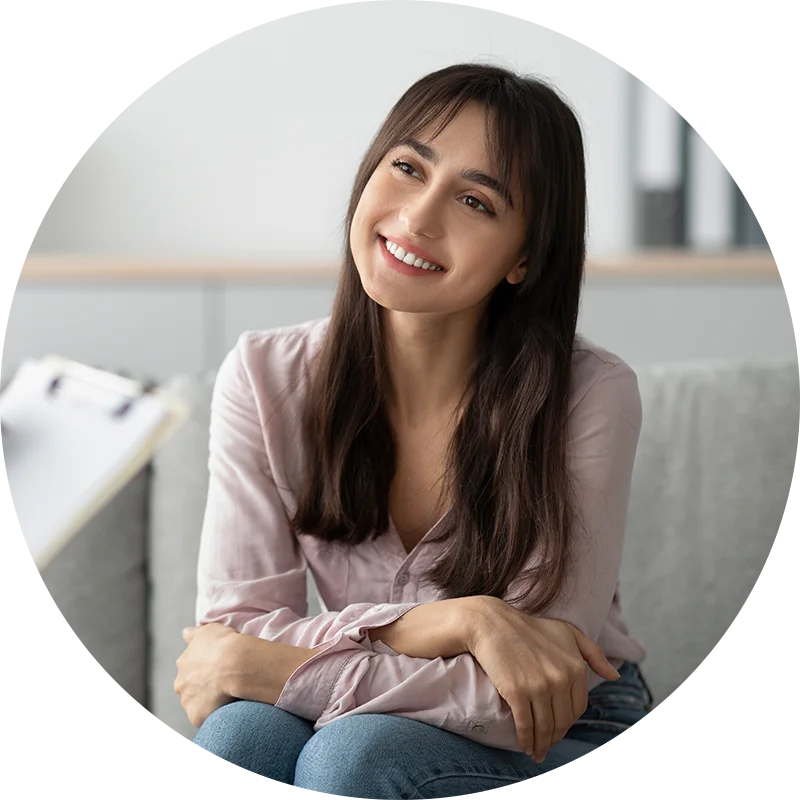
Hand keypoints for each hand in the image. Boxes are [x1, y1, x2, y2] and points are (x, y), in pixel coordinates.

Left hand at [174, 622, 241, 728]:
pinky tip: (226, 709)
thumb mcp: (209, 629)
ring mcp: (187, 702)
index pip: (190, 670)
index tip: (217, 669)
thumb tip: (185, 633)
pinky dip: (213, 715)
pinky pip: (205, 719)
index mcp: (183, 663)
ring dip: (207, 702)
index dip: (204, 670)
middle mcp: (180, 683)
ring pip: (197, 704)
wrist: (235, 662)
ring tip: (227, 698)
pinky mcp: (196, 717)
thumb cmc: (224, 643)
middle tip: (222, 684)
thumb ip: (194, 633)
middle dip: (202, 688)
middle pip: (190, 689)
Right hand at [465, 597, 618, 762]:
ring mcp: (539, 686)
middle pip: (562, 722)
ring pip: (545, 727)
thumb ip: (594, 653)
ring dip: (541, 745)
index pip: (578, 708)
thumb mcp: (568, 632)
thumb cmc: (529, 628)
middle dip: (555, 737)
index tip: (559, 728)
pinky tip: (525, 745)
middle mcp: (560, 678)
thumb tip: (615, 676)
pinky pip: (526, 725)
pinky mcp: (517, 692)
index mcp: (575, 667)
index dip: (568, 722)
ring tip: (536, 751)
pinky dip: (526, 740)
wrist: (492, 623)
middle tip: (546, 744)